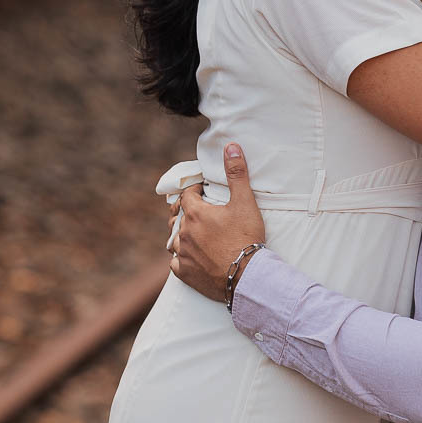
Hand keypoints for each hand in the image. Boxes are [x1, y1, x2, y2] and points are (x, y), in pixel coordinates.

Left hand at [169, 144, 266, 302]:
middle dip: (185, 212)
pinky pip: (175, 264)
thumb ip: (236, 173)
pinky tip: (189, 258)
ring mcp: (183, 254)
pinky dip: (180, 259)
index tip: (201, 189)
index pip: (186, 195)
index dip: (193, 190)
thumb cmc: (246, 238)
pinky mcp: (185, 273)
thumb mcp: (245, 202)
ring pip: (174, 240)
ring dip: (181, 235)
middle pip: (178, 217)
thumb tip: (230, 146)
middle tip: (196, 210)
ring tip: (192, 234)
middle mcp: (184, 233)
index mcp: (196, 214)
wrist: (247, 276)